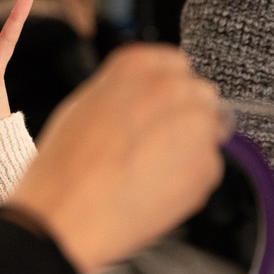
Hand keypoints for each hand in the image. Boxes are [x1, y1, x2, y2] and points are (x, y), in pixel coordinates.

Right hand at [6, 44, 225, 273]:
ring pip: (206, 132)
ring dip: (186, 147)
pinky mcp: (208, 166)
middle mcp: (172, 87)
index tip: (155, 105)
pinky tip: (153, 187)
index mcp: (136, 64)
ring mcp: (196, 126)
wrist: (68, 212)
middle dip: (181, 115)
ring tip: (147, 170)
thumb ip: (124, 93)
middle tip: (150, 142)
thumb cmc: (65, 163)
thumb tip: (144, 101)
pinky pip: (206, 167)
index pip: (173, 62)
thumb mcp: (84, 105)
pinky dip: (187, 177)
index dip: (163, 88)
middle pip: (197, 94)